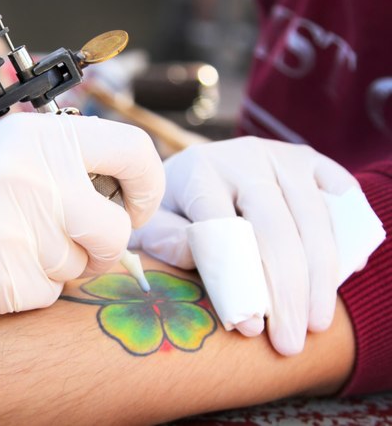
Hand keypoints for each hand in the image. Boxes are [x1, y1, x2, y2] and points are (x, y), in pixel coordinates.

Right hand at [0, 113, 163, 317]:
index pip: (133, 154)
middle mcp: (32, 178)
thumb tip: (122, 200)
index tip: (132, 209)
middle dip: (94, 248)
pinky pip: (44, 299)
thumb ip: (58, 169)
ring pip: (77, 270)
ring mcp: (15, 229)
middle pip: (112, 231)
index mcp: (35, 137)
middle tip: (57, 246)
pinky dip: (21, 294)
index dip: (146, 189)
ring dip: (49, 270)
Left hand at [130, 137, 376, 354]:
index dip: (239, 282)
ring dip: (321, 276)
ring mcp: (279, 155)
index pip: (224, 230)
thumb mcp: (150, 225)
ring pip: (313, 218)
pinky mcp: (307, 158)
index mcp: (198, 172)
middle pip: (276, 228)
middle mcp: (242, 158)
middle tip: (291, 342)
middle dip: (288, 292)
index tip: (251, 328)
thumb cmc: (168, 208)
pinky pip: (340, 193)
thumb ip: (165, 240)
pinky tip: (342, 273)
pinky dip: (346, 233)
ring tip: (317, 323)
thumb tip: (198, 258)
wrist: (187, 170)